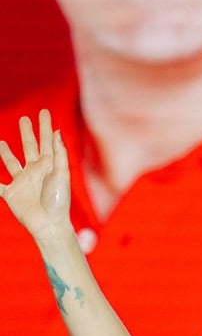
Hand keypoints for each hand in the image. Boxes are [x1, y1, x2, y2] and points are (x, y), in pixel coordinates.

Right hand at [0, 109, 70, 239]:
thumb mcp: (61, 174)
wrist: (49, 224)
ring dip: (5, 152)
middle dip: (27, 133)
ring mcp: (22, 181)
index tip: (44, 112)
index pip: (46, 141)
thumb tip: (57, 132)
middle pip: (30, 147)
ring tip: (1, 142)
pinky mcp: (11, 193)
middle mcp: (34, 171)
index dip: (44, 127)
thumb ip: (58, 154)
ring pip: (11, 162)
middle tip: (25, 118)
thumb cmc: (58, 200)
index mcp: (48, 165)